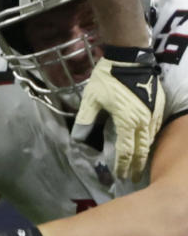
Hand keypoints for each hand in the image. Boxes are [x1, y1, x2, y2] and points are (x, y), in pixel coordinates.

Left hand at [71, 47, 164, 181]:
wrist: (130, 57)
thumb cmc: (109, 77)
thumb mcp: (92, 97)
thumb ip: (86, 118)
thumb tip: (77, 137)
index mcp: (128, 122)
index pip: (126, 151)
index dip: (122, 166)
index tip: (119, 176)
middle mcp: (144, 122)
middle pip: (142, 151)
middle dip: (137, 166)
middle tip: (133, 178)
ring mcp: (154, 114)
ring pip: (151, 141)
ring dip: (145, 154)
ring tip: (140, 165)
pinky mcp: (159, 107)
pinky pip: (156, 129)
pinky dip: (150, 140)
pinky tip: (146, 143)